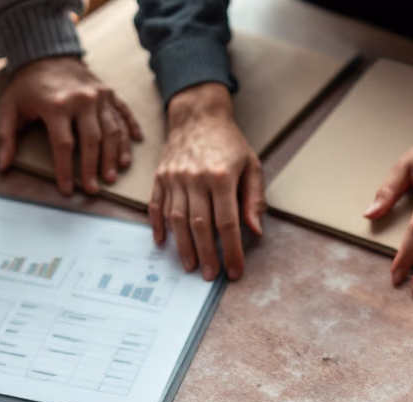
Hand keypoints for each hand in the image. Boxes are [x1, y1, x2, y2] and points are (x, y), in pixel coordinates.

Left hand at [0, 56, 142, 194]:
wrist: (47, 53)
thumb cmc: (28, 85)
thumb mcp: (10, 107)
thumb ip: (5, 136)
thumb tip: (2, 166)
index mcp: (56, 105)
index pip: (64, 145)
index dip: (65, 170)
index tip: (67, 190)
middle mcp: (81, 100)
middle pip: (92, 141)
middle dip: (93, 168)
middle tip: (94, 189)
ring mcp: (99, 96)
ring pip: (112, 131)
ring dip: (113, 156)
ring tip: (112, 177)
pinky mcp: (109, 93)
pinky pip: (124, 115)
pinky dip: (129, 133)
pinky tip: (129, 152)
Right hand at [149, 83, 264, 280]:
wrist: (197, 114)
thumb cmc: (229, 142)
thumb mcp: (251, 166)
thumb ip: (254, 199)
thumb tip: (255, 231)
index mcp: (221, 176)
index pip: (227, 222)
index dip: (231, 250)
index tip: (234, 270)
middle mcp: (195, 178)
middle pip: (200, 225)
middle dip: (206, 255)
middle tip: (210, 275)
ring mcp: (174, 178)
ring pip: (177, 220)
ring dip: (183, 247)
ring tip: (190, 266)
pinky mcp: (160, 177)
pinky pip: (157, 206)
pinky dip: (158, 226)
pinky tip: (163, 242)